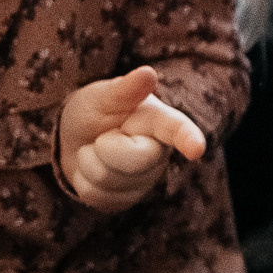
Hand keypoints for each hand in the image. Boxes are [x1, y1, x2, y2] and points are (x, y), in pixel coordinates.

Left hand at [57, 66, 206, 213]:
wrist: (75, 138)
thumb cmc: (96, 111)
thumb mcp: (104, 96)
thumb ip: (125, 89)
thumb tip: (148, 73)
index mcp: (160, 122)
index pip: (178, 131)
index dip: (188, 139)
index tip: (196, 149)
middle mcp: (160, 153)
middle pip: (132, 161)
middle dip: (102, 148)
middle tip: (101, 137)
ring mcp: (146, 180)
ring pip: (110, 182)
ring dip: (89, 165)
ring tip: (95, 152)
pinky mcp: (128, 200)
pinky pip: (100, 198)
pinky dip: (84, 182)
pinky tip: (92, 170)